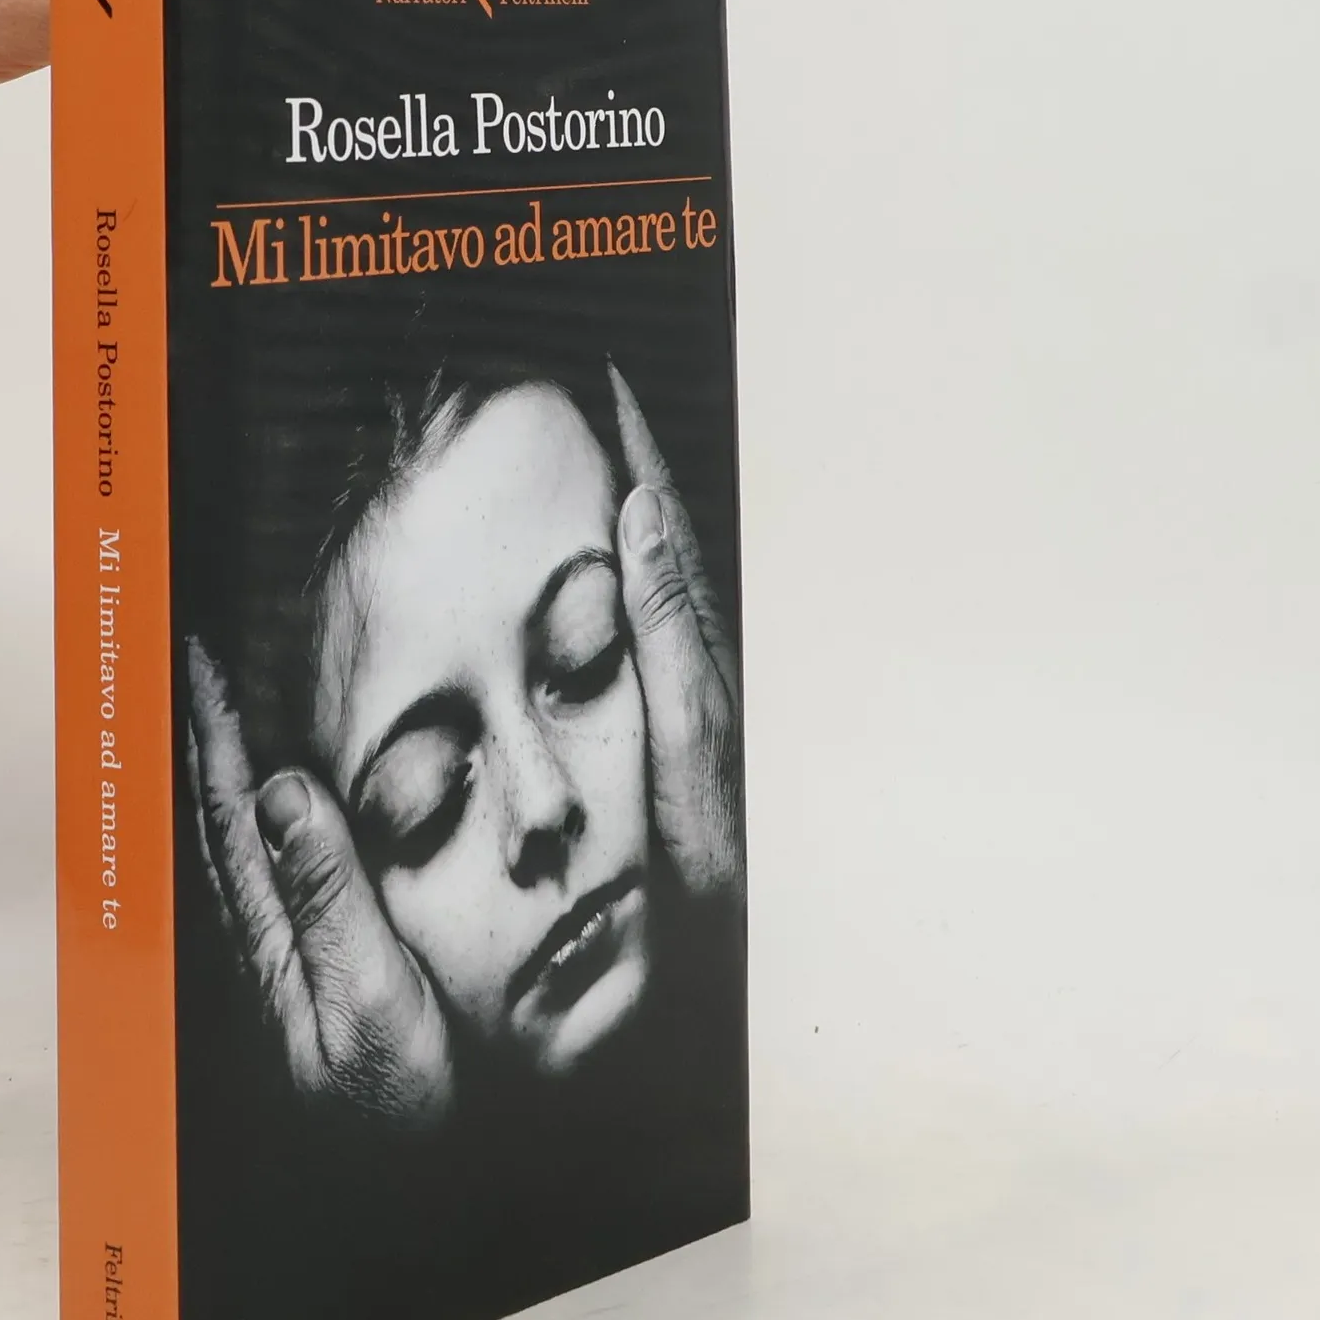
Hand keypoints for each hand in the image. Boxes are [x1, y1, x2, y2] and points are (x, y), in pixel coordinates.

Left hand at [184, 638, 454, 1125]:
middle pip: (215, 815)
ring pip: (229, 843)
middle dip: (203, 734)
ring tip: (213, 714)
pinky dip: (247, 824)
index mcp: (268, 934)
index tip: (201, 661)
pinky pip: (256, 877)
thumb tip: (282, 793)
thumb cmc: (393, 1102)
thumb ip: (328, 897)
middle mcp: (256, 941)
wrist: (394, 1189)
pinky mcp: (296, 980)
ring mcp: (271, 961)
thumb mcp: (371, 999)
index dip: (214, 731)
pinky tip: (259, 813)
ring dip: (217, 772)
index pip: (229, 809)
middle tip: (195, 661)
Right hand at [609, 365, 745, 903]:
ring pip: (651, 580)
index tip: (610, 381)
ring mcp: (685, 688)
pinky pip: (640, 629)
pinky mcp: (670, 723)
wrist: (731, 938)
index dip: (638, 449)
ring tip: (588, 467)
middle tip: (593, 403)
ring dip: (623, 519)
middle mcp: (696, 655)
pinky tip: (595, 589)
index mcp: (698, 643)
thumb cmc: (712, 845)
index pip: (663, 522)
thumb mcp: (686, 727)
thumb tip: (643, 514)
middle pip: (660, 538)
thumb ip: (666, 625)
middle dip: (629, 466)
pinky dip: (618, 584)